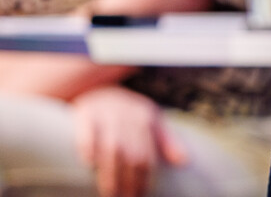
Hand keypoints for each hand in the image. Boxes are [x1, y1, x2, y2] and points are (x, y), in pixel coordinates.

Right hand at [70, 85, 188, 196]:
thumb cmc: (127, 112)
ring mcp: (106, 114)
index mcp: (144, 118)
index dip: (143, 180)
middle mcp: (126, 116)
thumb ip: (166, 141)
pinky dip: (88, 146)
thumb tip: (184, 162)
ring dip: (110, 174)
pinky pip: (87, 131)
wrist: (99, 85)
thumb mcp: (150, 120)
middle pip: (131, 155)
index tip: (140, 196)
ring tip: (110, 193)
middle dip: (129, 182)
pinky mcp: (86, 113)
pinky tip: (89, 163)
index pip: (146, 156)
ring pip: (111, 148)